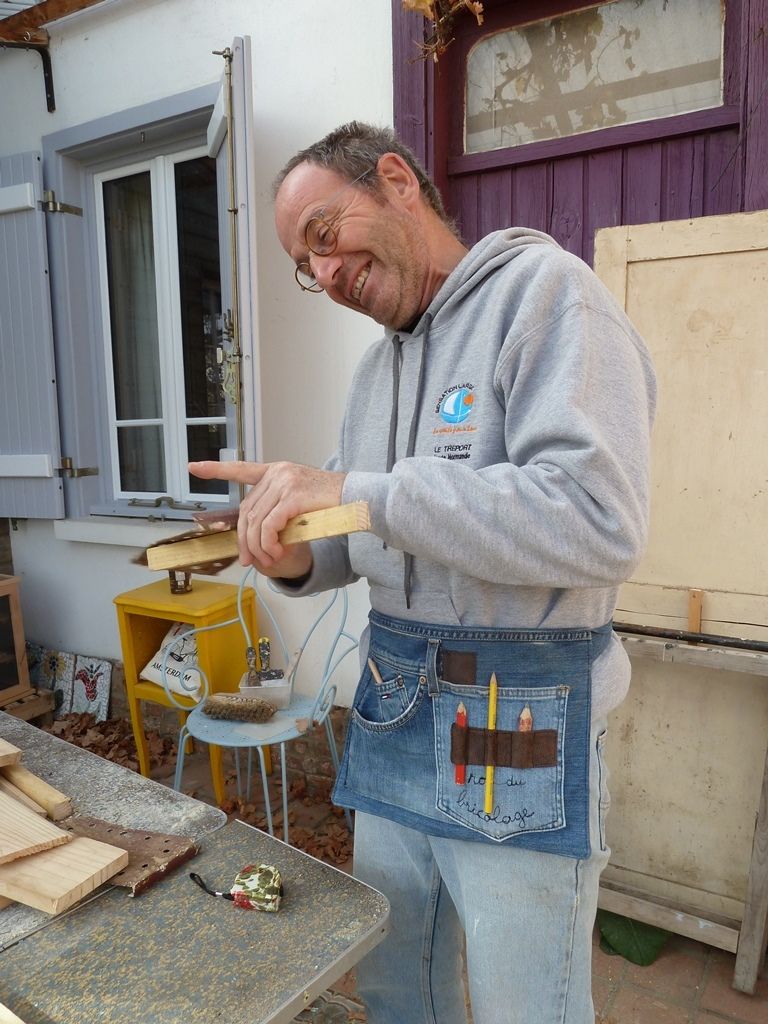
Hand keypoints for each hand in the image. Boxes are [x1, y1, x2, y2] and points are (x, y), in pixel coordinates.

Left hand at [189, 460, 345, 574]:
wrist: (358, 498)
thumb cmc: (333, 503)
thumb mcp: (301, 503)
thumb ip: (278, 510)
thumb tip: (257, 537)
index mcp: (277, 471)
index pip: (241, 469)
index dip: (216, 469)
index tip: (193, 467)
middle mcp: (278, 473)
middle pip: (246, 510)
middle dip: (243, 539)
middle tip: (247, 560)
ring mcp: (285, 482)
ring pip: (256, 521)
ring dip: (258, 546)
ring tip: (268, 560)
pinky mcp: (293, 496)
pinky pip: (270, 525)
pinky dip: (269, 543)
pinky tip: (276, 553)